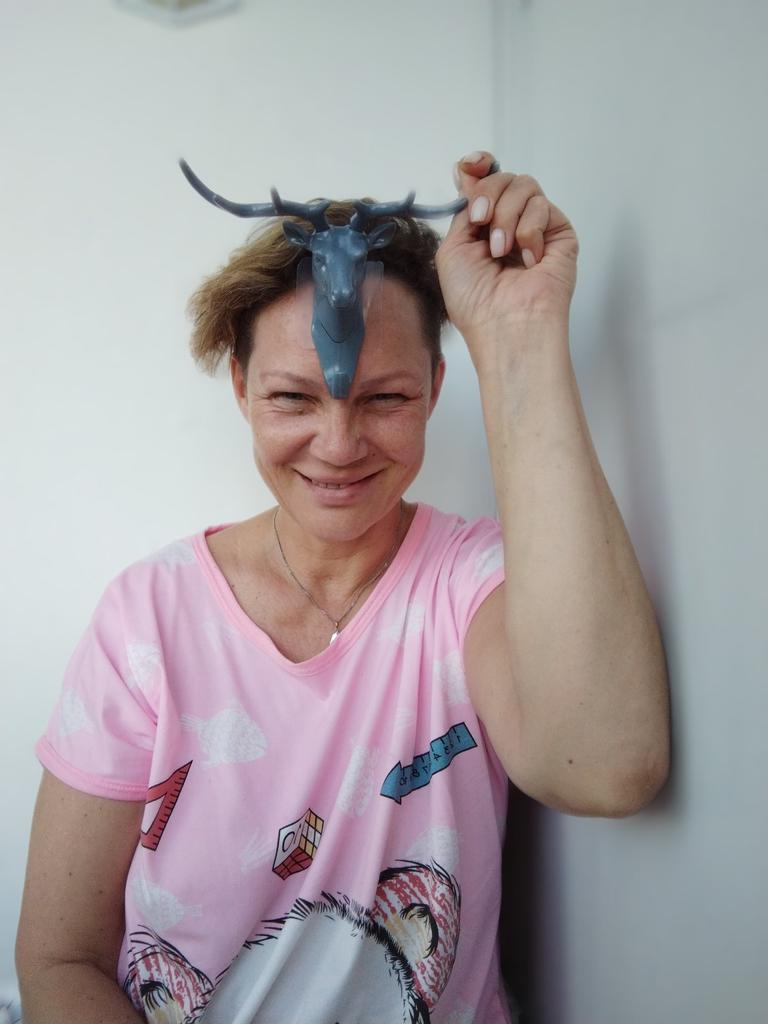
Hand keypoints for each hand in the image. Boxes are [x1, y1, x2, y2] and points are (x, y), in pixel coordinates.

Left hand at [436, 152, 578, 338]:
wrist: (504, 324)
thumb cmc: (475, 301)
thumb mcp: (452, 250)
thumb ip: (463, 211)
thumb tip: (469, 178)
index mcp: (483, 229)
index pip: (484, 182)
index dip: (478, 166)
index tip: (470, 165)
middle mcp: (510, 225)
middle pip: (503, 178)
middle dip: (488, 194)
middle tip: (481, 223)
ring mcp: (536, 228)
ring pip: (524, 186)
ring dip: (506, 216)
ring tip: (501, 250)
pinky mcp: (559, 234)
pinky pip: (542, 206)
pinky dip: (529, 231)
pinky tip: (527, 260)